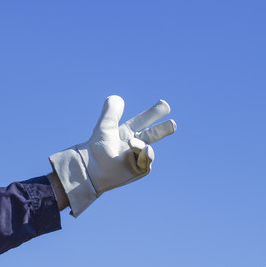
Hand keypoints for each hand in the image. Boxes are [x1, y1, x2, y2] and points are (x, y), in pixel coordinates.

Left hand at [50, 95, 175, 215]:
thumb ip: (111, 110)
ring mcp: (137, 157)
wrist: (92, 167)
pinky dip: (145, 155)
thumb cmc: (96, 148)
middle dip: (163, 129)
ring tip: (131, 142)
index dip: (154, 113)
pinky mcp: (139, 169)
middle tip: (173, 124)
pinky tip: (140, 151)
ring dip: (142, 144)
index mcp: (126, 132)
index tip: (164, 104)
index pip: (143, 120)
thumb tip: (118, 98)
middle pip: (153, 134)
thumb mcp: (105, 126)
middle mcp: (134, 144)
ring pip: (149, 148)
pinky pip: (147, 161)